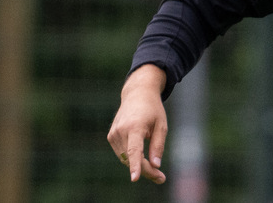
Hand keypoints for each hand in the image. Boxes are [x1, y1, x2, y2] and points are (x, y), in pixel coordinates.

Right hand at [107, 64, 167, 183]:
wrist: (137, 94)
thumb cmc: (153, 109)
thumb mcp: (162, 125)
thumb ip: (158, 145)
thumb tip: (155, 165)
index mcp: (135, 126)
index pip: (134, 149)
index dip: (135, 165)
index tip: (135, 178)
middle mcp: (121, 130)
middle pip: (132, 158)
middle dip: (146, 170)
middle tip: (161, 178)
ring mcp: (113, 134)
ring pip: (126, 158)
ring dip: (139, 166)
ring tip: (155, 168)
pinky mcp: (111, 136)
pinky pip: (122, 153)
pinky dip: (132, 158)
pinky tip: (141, 153)